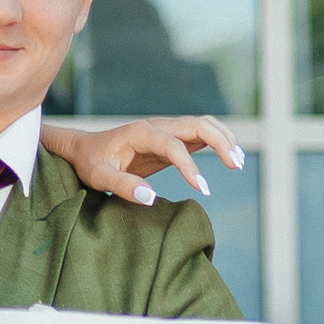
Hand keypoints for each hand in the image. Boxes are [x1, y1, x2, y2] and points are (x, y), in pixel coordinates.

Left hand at [50, 113, 245, 207]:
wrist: (85, 148)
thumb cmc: (90, 162)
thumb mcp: (99, 177)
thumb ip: (123, 187)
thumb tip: (151, 198)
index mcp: (141, 133)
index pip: (174, 145)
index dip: (190, 166)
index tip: (202, 189)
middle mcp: (158, 126)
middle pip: (197, 124)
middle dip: (220, 142)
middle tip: (236, 166)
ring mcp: (166, 129)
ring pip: (203, 124)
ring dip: (224, 138)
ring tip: (238, 162)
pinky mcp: (171, 138)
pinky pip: (199, 133)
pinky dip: (218, 139)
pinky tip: (230, 156)